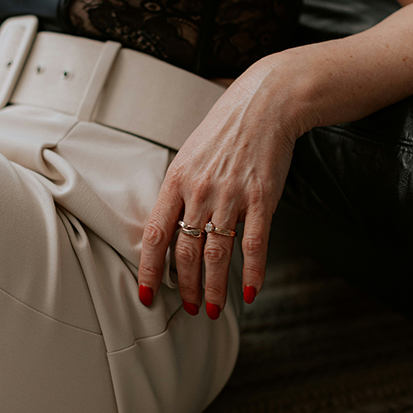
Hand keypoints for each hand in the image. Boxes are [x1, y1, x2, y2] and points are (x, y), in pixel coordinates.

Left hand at [137, 56, 303, 318]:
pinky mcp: (261, 199)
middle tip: (187, 308)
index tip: (147, 293)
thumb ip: (179, 189)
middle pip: (186, 252)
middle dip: (184, 287)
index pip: (155, 235)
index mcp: (177, 181)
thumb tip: (168, 223)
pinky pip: (254, 244)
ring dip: (213, 288)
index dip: (149, 269)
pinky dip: (254, 272)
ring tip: (211, 309)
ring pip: (217, 255)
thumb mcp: (189, 154)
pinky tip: (251, 291)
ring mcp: (231, 197)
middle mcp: (200, 192)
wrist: (265, 103)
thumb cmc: (225, 129)